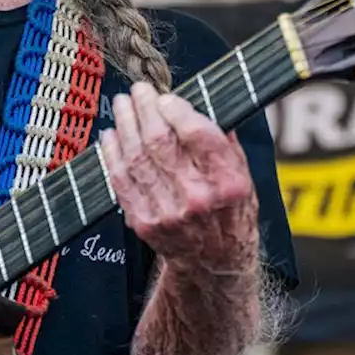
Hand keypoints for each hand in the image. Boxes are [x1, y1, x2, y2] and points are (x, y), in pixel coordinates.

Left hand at [100, 82, 259, 274]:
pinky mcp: (144, 222)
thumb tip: (202, 101)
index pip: (197, 134)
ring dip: (125, 124)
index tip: (165, 97)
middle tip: (138, 91)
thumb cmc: (230, 212)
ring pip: (136, 157)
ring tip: (122, 105)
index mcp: (228, 183)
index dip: (176, 109)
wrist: (214, 262)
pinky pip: (121, 180)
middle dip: (145, 109)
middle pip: (161, 142)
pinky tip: (110, 135)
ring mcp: (167, 212)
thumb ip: (225, 140)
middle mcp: (197, 198)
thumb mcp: (244, 175)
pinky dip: (112, 153)